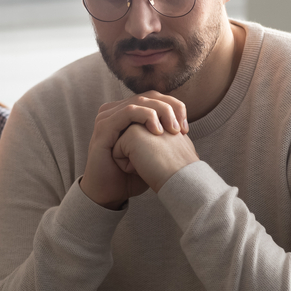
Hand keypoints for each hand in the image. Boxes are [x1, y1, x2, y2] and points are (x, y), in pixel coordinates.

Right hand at [80, 91, 188, 209]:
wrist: (109, 193)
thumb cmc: (130, 176)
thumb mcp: (151, 153)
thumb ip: (163, 137)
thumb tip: (183, 128)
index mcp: (126, 113)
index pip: (154, 98)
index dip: (173, 107)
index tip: (186, 129)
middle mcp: (115, 111)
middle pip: (149, 96)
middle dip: (170, 108)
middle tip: (182, 128)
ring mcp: (107, 117)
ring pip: (140, 101)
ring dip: (161, 112)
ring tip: (173, 129)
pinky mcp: (104, 127)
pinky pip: (128, 112)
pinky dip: (146, 117)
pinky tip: (158, 131)